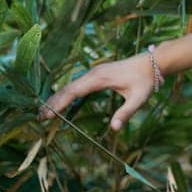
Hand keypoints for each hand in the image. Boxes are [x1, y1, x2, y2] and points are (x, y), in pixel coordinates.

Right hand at [38, 52, 160, 131]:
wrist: (152, 63)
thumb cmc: (145, 81)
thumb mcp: (138, 99)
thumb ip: (126, 113)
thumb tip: (114, 128)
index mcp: (99, 78)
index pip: (73, 91)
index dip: (59, 103)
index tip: (47, 114)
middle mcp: (93, 73)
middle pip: (67, 88)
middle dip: (52, 102)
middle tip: (39, 117)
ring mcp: (94, 72)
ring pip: (70, 85)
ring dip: (57, 98)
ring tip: (44, 112)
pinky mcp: (97, 74)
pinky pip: (77, 84)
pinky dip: (67, 94)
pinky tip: (61, 103)